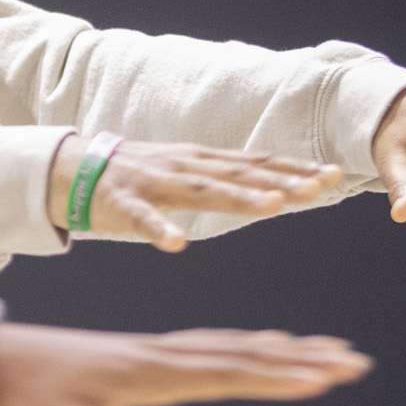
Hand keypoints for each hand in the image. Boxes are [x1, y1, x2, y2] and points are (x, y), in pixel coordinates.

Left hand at [0, 323, 370, 405]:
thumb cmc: (26, 401)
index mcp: (146, 375)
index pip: (226, 374)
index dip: (279, 376)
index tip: (328, 377)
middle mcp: (156, 355)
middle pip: (241, 352)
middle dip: (301, 357)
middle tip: (355, 359)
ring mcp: (150, 350)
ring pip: (229, 345)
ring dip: (281, 347)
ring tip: (329, 349)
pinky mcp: (139, 353)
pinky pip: (207, 344)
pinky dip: (245, 345)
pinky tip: (260, 348)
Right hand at [47, 138, 340, 251]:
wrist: (72, 167)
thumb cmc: (137, 174)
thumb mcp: (187, 170)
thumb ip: (226, 176)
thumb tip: (277, 183)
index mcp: (202, 161)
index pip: (256, 163)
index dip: (293, 168)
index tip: (333, 175)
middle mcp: (184, 167)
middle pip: (240, 175)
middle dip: (280, 181)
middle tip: (317, 189)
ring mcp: (154, 183)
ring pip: (202, 191)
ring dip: (237, 197)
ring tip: (270, 206)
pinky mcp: (124, 203)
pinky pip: (144, 220)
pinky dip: (160, 229)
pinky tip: (176, 244)